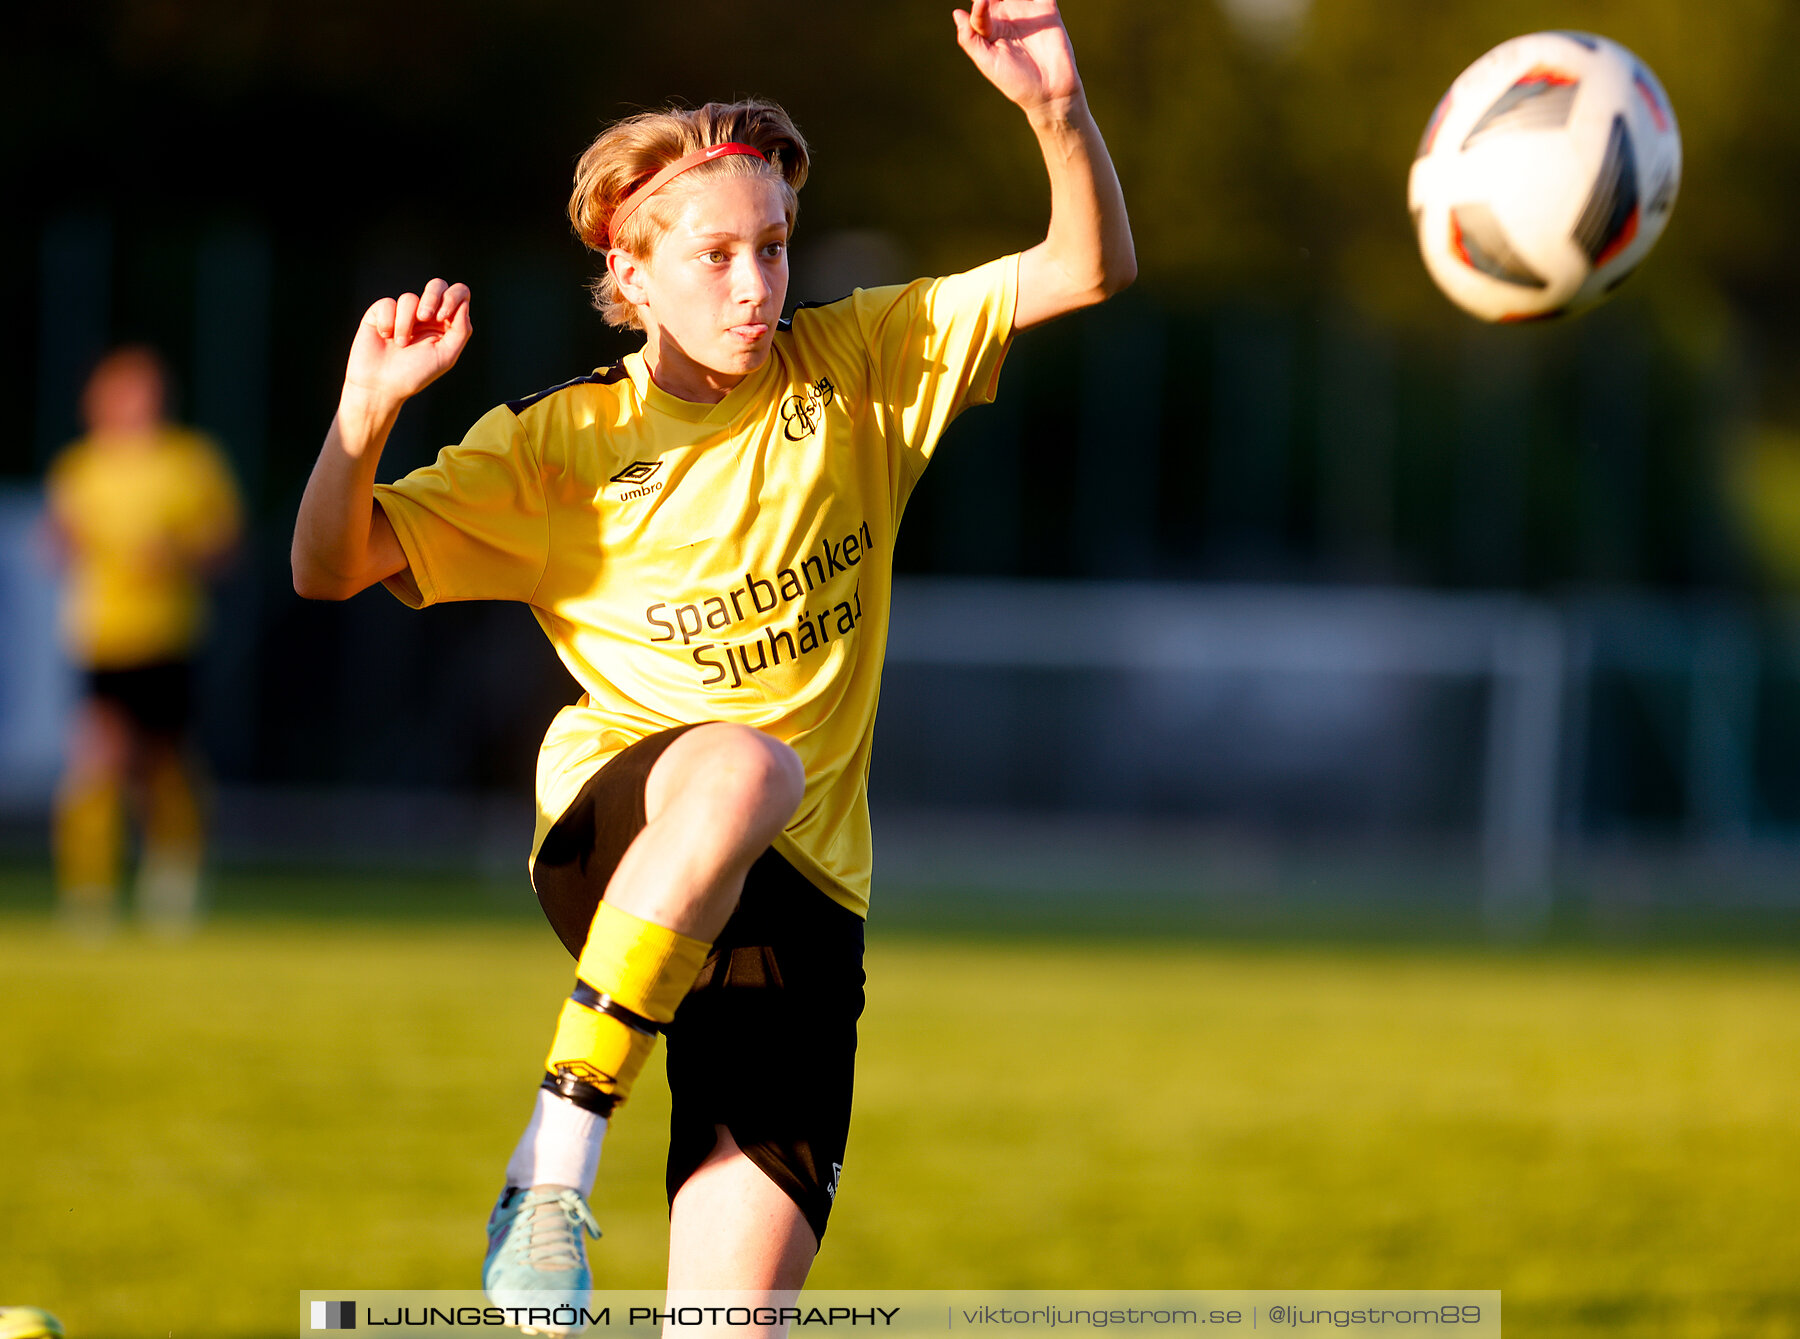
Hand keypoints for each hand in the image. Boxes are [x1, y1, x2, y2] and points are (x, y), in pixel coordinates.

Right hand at [342, 278, 472, 410]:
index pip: (458, 295)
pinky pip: (388, 303)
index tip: (443, 316)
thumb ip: (460, 331)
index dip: (453, 297)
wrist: (380, 385)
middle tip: (425, 317)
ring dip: (406, 323)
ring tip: (400, 344)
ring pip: (410, 298)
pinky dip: (388, 321)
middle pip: (437, 285)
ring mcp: (404, 313)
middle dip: (432, 297)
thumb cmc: (415, 374)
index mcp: (446, 325)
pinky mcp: (381, 312)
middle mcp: (427, 316)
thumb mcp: (445, 356)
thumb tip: (464, 304)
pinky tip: (384, 336)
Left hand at [952, 0, 1082, 112]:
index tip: (982, 0)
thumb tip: (957, 13)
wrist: (1050, 92)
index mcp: (990, 28)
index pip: (979, 5)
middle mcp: (1008, 16)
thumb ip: (971, 39)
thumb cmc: (1016, 82)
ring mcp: (1028, 12)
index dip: (978, 2)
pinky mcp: (1048, 10)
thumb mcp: (988, 62)